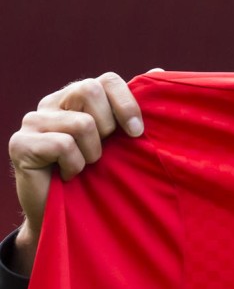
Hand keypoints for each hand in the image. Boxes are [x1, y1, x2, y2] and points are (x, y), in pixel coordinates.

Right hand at [8, 72, 145, 274]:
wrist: (70, 217)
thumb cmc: (100, 177)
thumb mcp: (122, 140)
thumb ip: (133, 107)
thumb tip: (159, 71)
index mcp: (77, 98)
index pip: (107, 80)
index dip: (127, 104)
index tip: (136, 133)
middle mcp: (52, 103)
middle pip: (90, 90)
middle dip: (107, 127)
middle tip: (100, 152)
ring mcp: (32, 121)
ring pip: (82, 123)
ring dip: (92, 153)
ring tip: (84, 167)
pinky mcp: (20, 143)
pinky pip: (63, 145)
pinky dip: (74, 166)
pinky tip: (68, 176)